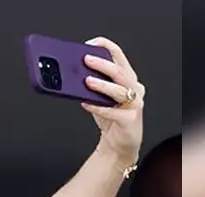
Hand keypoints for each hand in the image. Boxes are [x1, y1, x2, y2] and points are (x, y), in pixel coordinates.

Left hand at [80, 37, 144, 164]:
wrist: (119, 145)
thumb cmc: (110, 119)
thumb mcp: (100, 98)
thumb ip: (91, 85)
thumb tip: (70, 74)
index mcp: (127, 78)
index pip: (118, 55)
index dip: (105, 46)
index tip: (89, 44)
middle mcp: (134, 88)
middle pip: (120, 71)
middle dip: (102, 64)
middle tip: (86, 59)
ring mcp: (134, 104)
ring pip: (119, 90)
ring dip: (102, 84)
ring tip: (86, 81)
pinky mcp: (130, 120)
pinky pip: (113, 112)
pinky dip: (98, 107)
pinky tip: (85, 104)